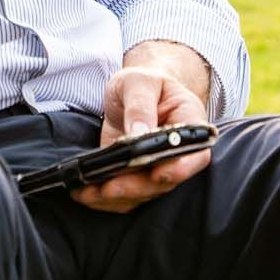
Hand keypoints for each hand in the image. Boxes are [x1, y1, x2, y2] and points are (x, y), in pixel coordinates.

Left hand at [70, 65, 212, 213]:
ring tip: (87, 194)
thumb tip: (139, 134)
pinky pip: (126, 194)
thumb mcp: (139, 82)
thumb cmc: (143, 82)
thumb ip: (140, 105)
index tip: (158, 174)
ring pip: (143, 193)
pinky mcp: (137, 175)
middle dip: (136, 187)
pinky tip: (84, 194)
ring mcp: (157, 167)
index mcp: (190, 126)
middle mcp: (178, 154)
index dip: (180, 169)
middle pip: (165, 181)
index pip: (195, 155)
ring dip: (116, 197)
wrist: (134, 90)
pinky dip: (106, 198)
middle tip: (108, 187)